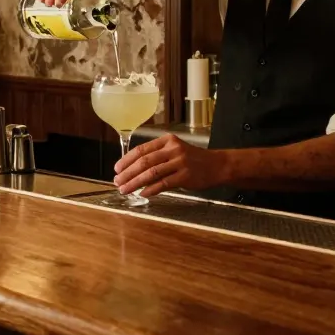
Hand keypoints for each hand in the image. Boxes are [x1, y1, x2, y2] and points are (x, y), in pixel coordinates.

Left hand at [114, 134, 228, 198]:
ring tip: (125, 189)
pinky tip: (142, 194)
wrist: (217, 165)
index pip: (141, 150)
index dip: (126, 160)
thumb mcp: (174, 151)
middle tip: (117, 181)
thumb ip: (156, 156)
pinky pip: (164, 183)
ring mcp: (180, 162)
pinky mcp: (186, 176)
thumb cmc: (192, 159)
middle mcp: (173, 149)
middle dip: (128, 173)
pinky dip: (151, 189)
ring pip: (151, 173)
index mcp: (167, 140)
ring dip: (135, 182)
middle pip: (144, 162)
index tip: (116, 169)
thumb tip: (132, 169)